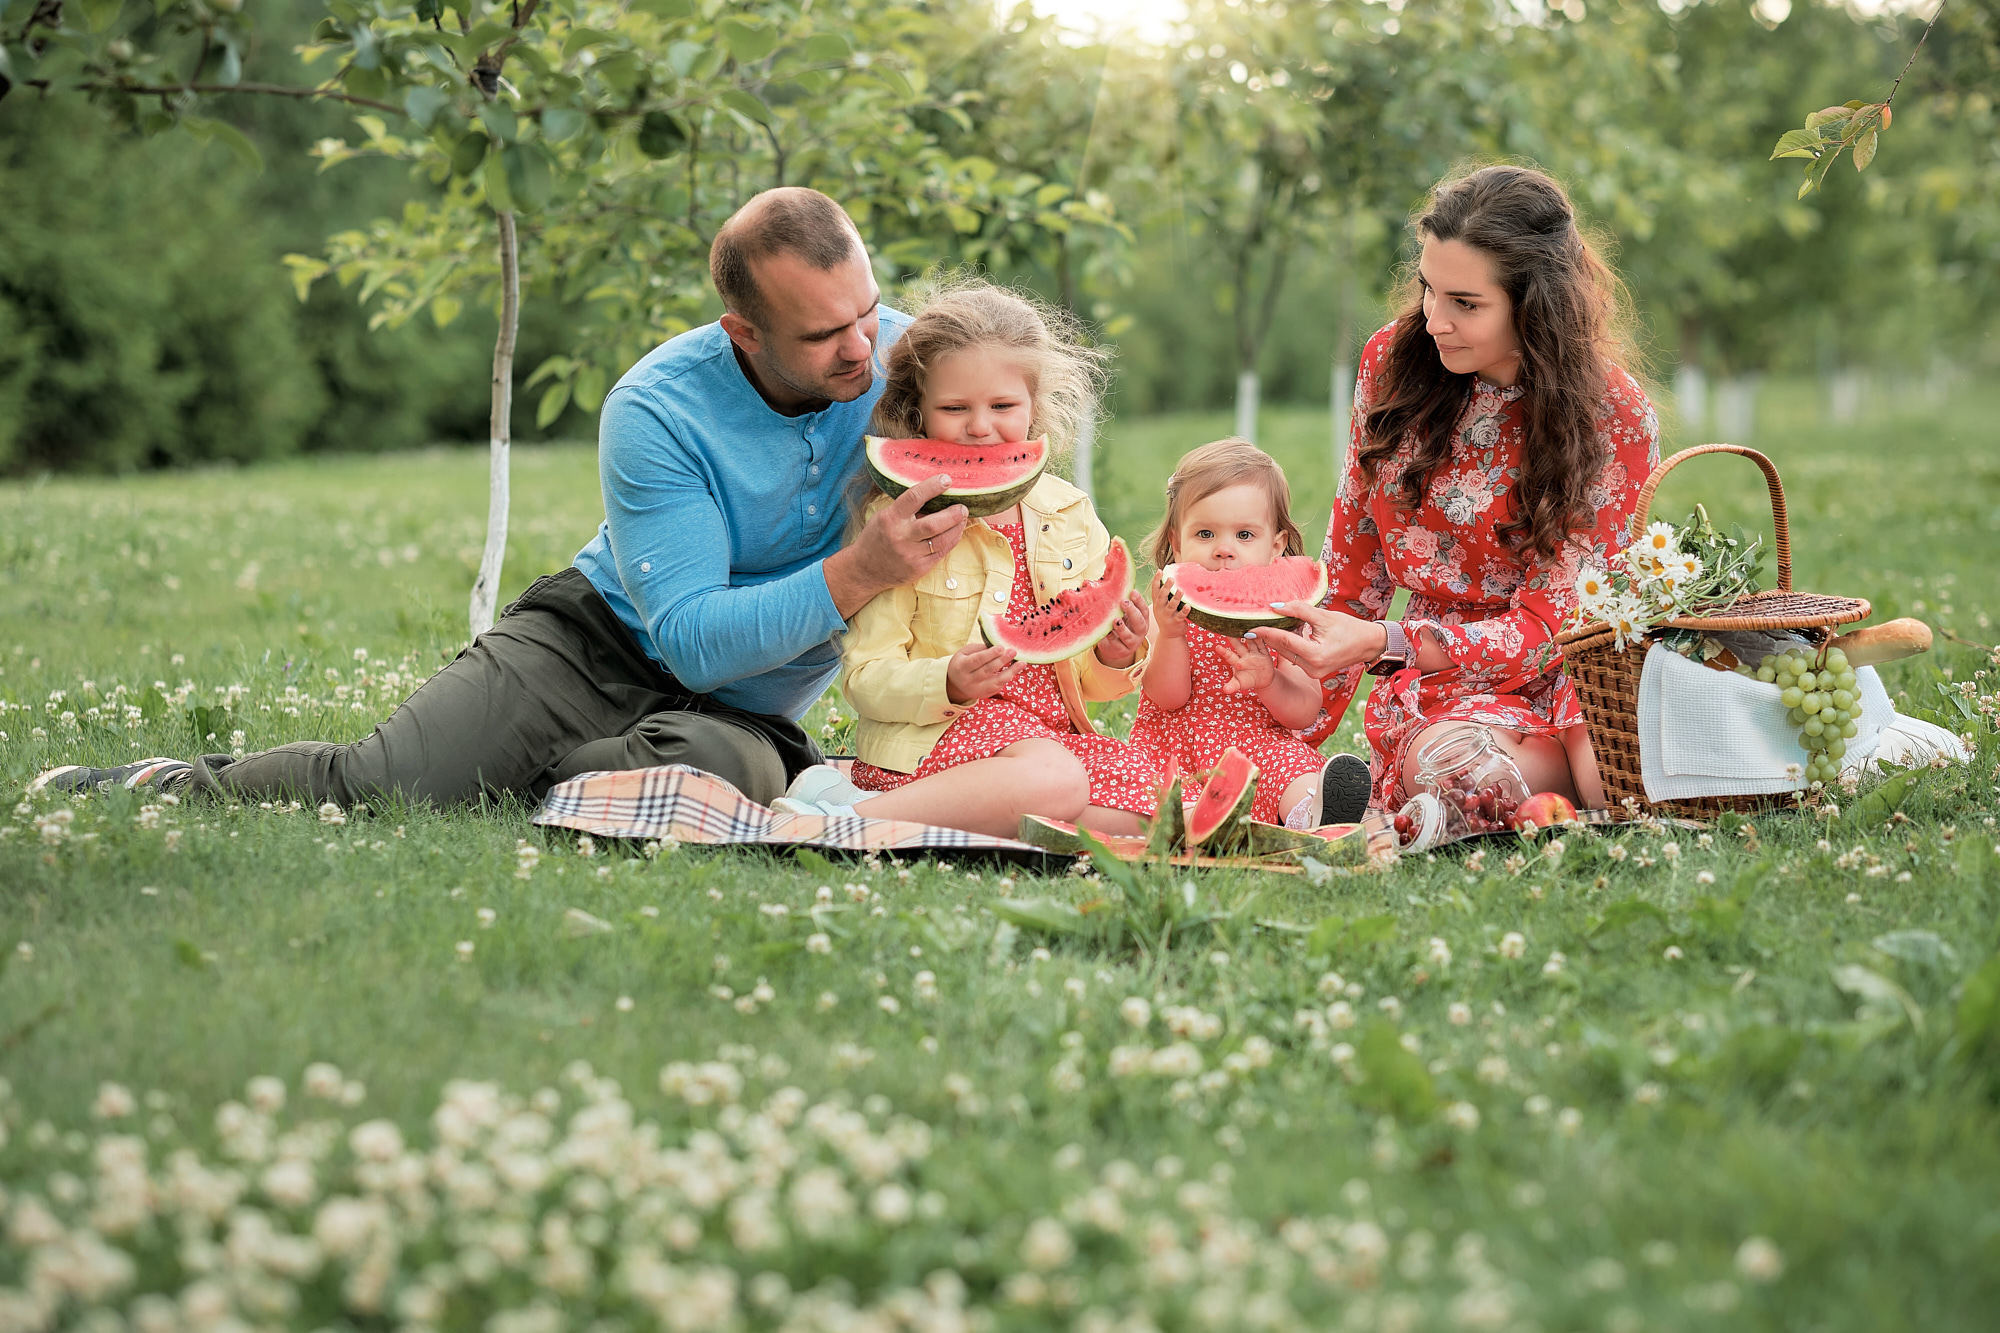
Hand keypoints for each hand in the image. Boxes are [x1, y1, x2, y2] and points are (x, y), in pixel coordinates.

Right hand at [840, 476, 968, 597]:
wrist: (865, 570)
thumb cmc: (876, 538)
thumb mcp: (884, 516)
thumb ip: (906, 508)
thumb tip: (935, 495)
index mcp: (890, 519)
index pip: (913, 498)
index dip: (932, 487)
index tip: (947, 479)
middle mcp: (901, 537)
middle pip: (933, 524)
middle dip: (953, 514)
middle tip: (963, 507)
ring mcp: (911, 555)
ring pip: (942, 540)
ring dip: (957, 527)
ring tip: (963, 518)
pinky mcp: (919, 568)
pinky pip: (942, 552)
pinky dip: (952, 540)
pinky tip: (956, 532)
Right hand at [945, 642, 1019, 705]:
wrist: (955, 684)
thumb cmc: (962, 663)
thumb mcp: (964, 653)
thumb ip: (979, 649)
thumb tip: (997, 646)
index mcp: (961, 667)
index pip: (977, 660)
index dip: (990, 654)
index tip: (1001, 647)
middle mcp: (968, 680)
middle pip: (988, 670)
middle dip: (1002, 660)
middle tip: (1013, 651)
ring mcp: (977, 689)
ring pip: (996, 681)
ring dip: (1011, 671)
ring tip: (1021, 663)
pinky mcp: (984, 694)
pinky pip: (999, 686)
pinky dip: (1008, 677)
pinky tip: (1016, 669)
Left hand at [1094, 590, 1150, 668]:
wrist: (1115, 647)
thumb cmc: (1120, 624)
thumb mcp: (1121, 613)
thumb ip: (1117, 599)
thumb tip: (1096, 577)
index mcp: (1142, 620)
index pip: (1144, 610)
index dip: (1139, 601)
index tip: (1132, 592)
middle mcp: (1139, 631)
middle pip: (1139, 622)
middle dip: (1132, 612)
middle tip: (1124, 602)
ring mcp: (1131, 643)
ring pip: (1129, 636)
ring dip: (1122, 628)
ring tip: (1115, 620)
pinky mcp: (1121, 651)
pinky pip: (1116, 645)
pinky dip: (1110, 638)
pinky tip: (1105, 633)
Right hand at [1148, 571, 1190, 639]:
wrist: (1169, 635)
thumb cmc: (1167, 616)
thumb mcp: (1161, 606)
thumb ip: (1163, 595)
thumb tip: (1168, 577)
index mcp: (1157, 603)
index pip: (1155, 590)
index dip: (1156, 580)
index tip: (1160, 571)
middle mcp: (1161, 609)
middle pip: (1162, 597)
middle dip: (1166, 588)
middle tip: (1171, 578)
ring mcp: (1168, 616)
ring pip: (1171, 606)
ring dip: (1176, 598)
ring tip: (1180, 590)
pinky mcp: (1176, 622)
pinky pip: (1180, 616)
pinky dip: (1184, 611)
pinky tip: (1188, 606)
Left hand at [1213, 633, 1276, 694]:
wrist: (1262, 680)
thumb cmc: (1247, 681)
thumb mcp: (1239, 684)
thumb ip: (1232, 686)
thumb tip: (1225, 690)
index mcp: (1237, 662)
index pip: (1229, 656)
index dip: (1224, 652)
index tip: (1217, 647)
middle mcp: (1244, 655)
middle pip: (1238, 645)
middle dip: (1234, 639)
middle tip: (1227, 629)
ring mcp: (1254, 653)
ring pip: (1250, 642)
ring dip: (1249, 635)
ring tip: (1245, 627)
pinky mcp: (1264, 653)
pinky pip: (1262, 644)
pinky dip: (1261, 638)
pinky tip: (1260, 630)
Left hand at [1246, 604, 1386, 680]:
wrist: (1368, 645)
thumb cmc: (1349, 628)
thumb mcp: (1324, 616)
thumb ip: (1299, 610)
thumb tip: (1275, 606)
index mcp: (1315, 655)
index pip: (1284, 641)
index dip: (1266, 632)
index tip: (1250, 627)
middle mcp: (1312, 668)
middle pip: (1282, 649)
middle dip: (1266, 637)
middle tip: (1248, 626)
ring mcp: (1313, 673)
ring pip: (1287, 654)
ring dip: (1276, 641)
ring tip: (1261, 628)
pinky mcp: (1314, 672)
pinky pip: (1295, 657)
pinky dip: (1287, 646)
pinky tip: (1279, 634)